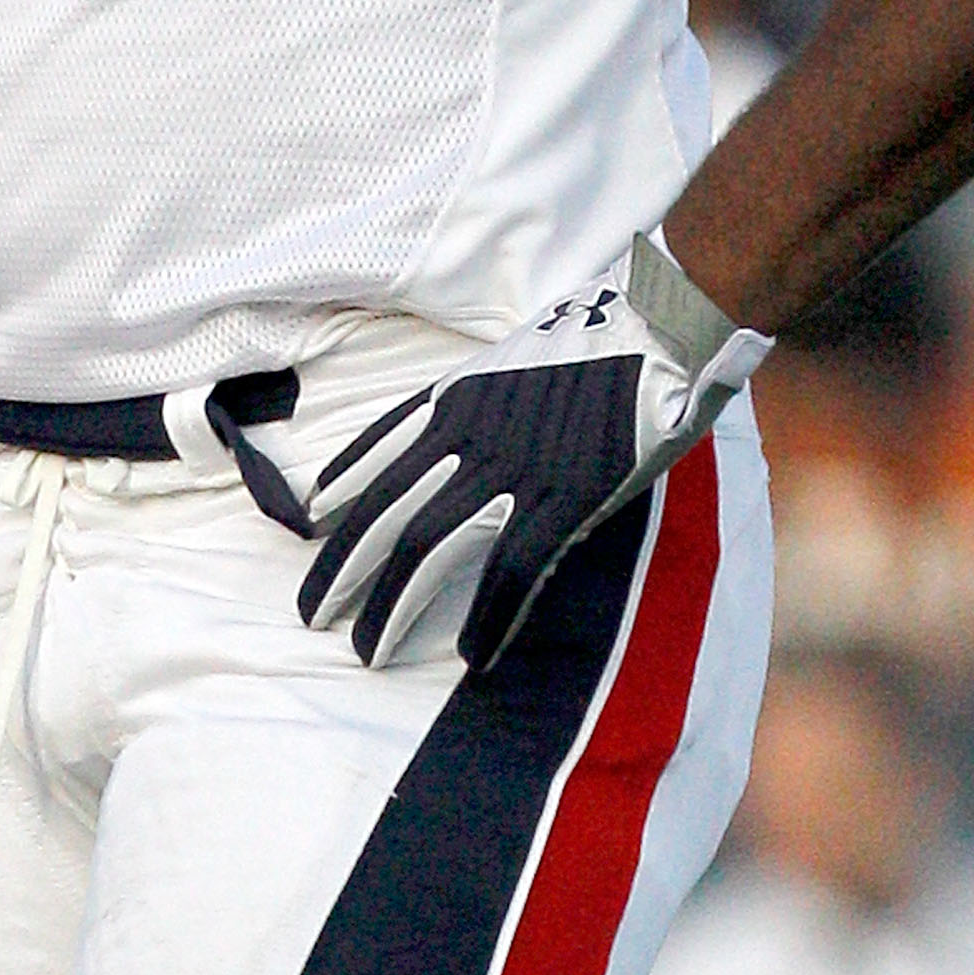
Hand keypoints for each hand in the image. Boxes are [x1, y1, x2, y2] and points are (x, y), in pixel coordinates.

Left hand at [299, 235, 769, 669]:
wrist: (661, 321)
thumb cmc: (602, 333)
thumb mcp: (520, 356)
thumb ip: (488, 399)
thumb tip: (469, 436)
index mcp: (461, 395)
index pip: (381, 446)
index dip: (344, 483)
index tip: (313, 516)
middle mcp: (473, 434)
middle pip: (387, 510)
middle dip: (344, 567)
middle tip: (313, 612)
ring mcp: (515, 468)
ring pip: (430, 546)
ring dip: (392, 602)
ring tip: (365, 649)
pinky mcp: (564, 499)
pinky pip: (513, 570)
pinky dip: (489, 616)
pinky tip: (471, 653)